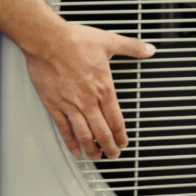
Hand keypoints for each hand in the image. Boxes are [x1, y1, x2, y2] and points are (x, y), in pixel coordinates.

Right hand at [25, 22, 155, 160]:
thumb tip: (148, 49)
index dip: (121, 135)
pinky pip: (64, 129)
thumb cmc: (74, 40)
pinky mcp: (54, 105)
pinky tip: (74, 148)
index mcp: (103, 87)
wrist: (47, 39)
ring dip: (92, 149)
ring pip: (85, 135)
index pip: (116, 120)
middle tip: (113, 155)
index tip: (123, 142)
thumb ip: (131, 46)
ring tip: (96, 156)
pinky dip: (70, 142)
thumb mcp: (108, 40)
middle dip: (110, 148)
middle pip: (102, 133)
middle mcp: (88, 100)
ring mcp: (71, 104)